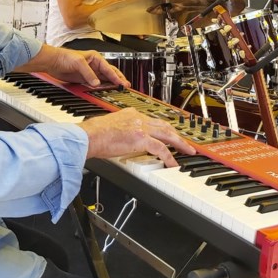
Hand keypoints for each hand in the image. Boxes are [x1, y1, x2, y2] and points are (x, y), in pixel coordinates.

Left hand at [20, 44, 127, 86]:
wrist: (53, 62)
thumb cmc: (65, 57)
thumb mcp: (79, 63)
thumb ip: (89, 73)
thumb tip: (97, 83)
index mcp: (96, 58)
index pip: (109, 69)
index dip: (116, 77)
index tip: (122, 83)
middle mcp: (94, 65)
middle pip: (109, 74)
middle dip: (118, 80)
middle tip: (126, 86)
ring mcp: (90, 73)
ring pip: (104, 80)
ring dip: (111, 85)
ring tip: (118, 90)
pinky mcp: (84, 79)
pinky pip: (95, 85)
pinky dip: (101, 88)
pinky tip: (105, 91)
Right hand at [79, 108, 194, 166]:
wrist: (89, 136)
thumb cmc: (94, 134)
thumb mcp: (112, 126)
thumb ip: (122, 130)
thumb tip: (125, 140)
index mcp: (131, 114)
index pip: (153, 120)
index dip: (164, 128)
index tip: (169, 133)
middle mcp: (138, 118)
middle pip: (164, 125)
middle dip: (177, 134)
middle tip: (186, 142)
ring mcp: (141, 128)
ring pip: (167, 135)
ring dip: (180, 144)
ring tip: (188, 151)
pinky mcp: (141, 139)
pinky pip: (161, 149)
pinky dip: (169, 157)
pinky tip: (173, 164)